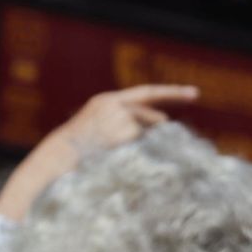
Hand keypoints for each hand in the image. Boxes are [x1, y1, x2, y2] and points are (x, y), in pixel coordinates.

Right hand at [0, 85, 198, 219]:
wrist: (56, 158)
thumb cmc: (80, 149)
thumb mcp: (100, 126)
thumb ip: (126, 120)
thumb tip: (162, 123)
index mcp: (107, 101)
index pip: (147, 93)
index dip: (172, 93)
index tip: (195, 93)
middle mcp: (114, 105)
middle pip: (154, 118)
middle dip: (158, 133)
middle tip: (143, 148)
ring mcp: (118, 119)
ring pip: (147, 134)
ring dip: (140, 146)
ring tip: (114, 152)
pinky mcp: (123, 133)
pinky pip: (142, 146)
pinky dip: (138, 153)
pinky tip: (115, 155)